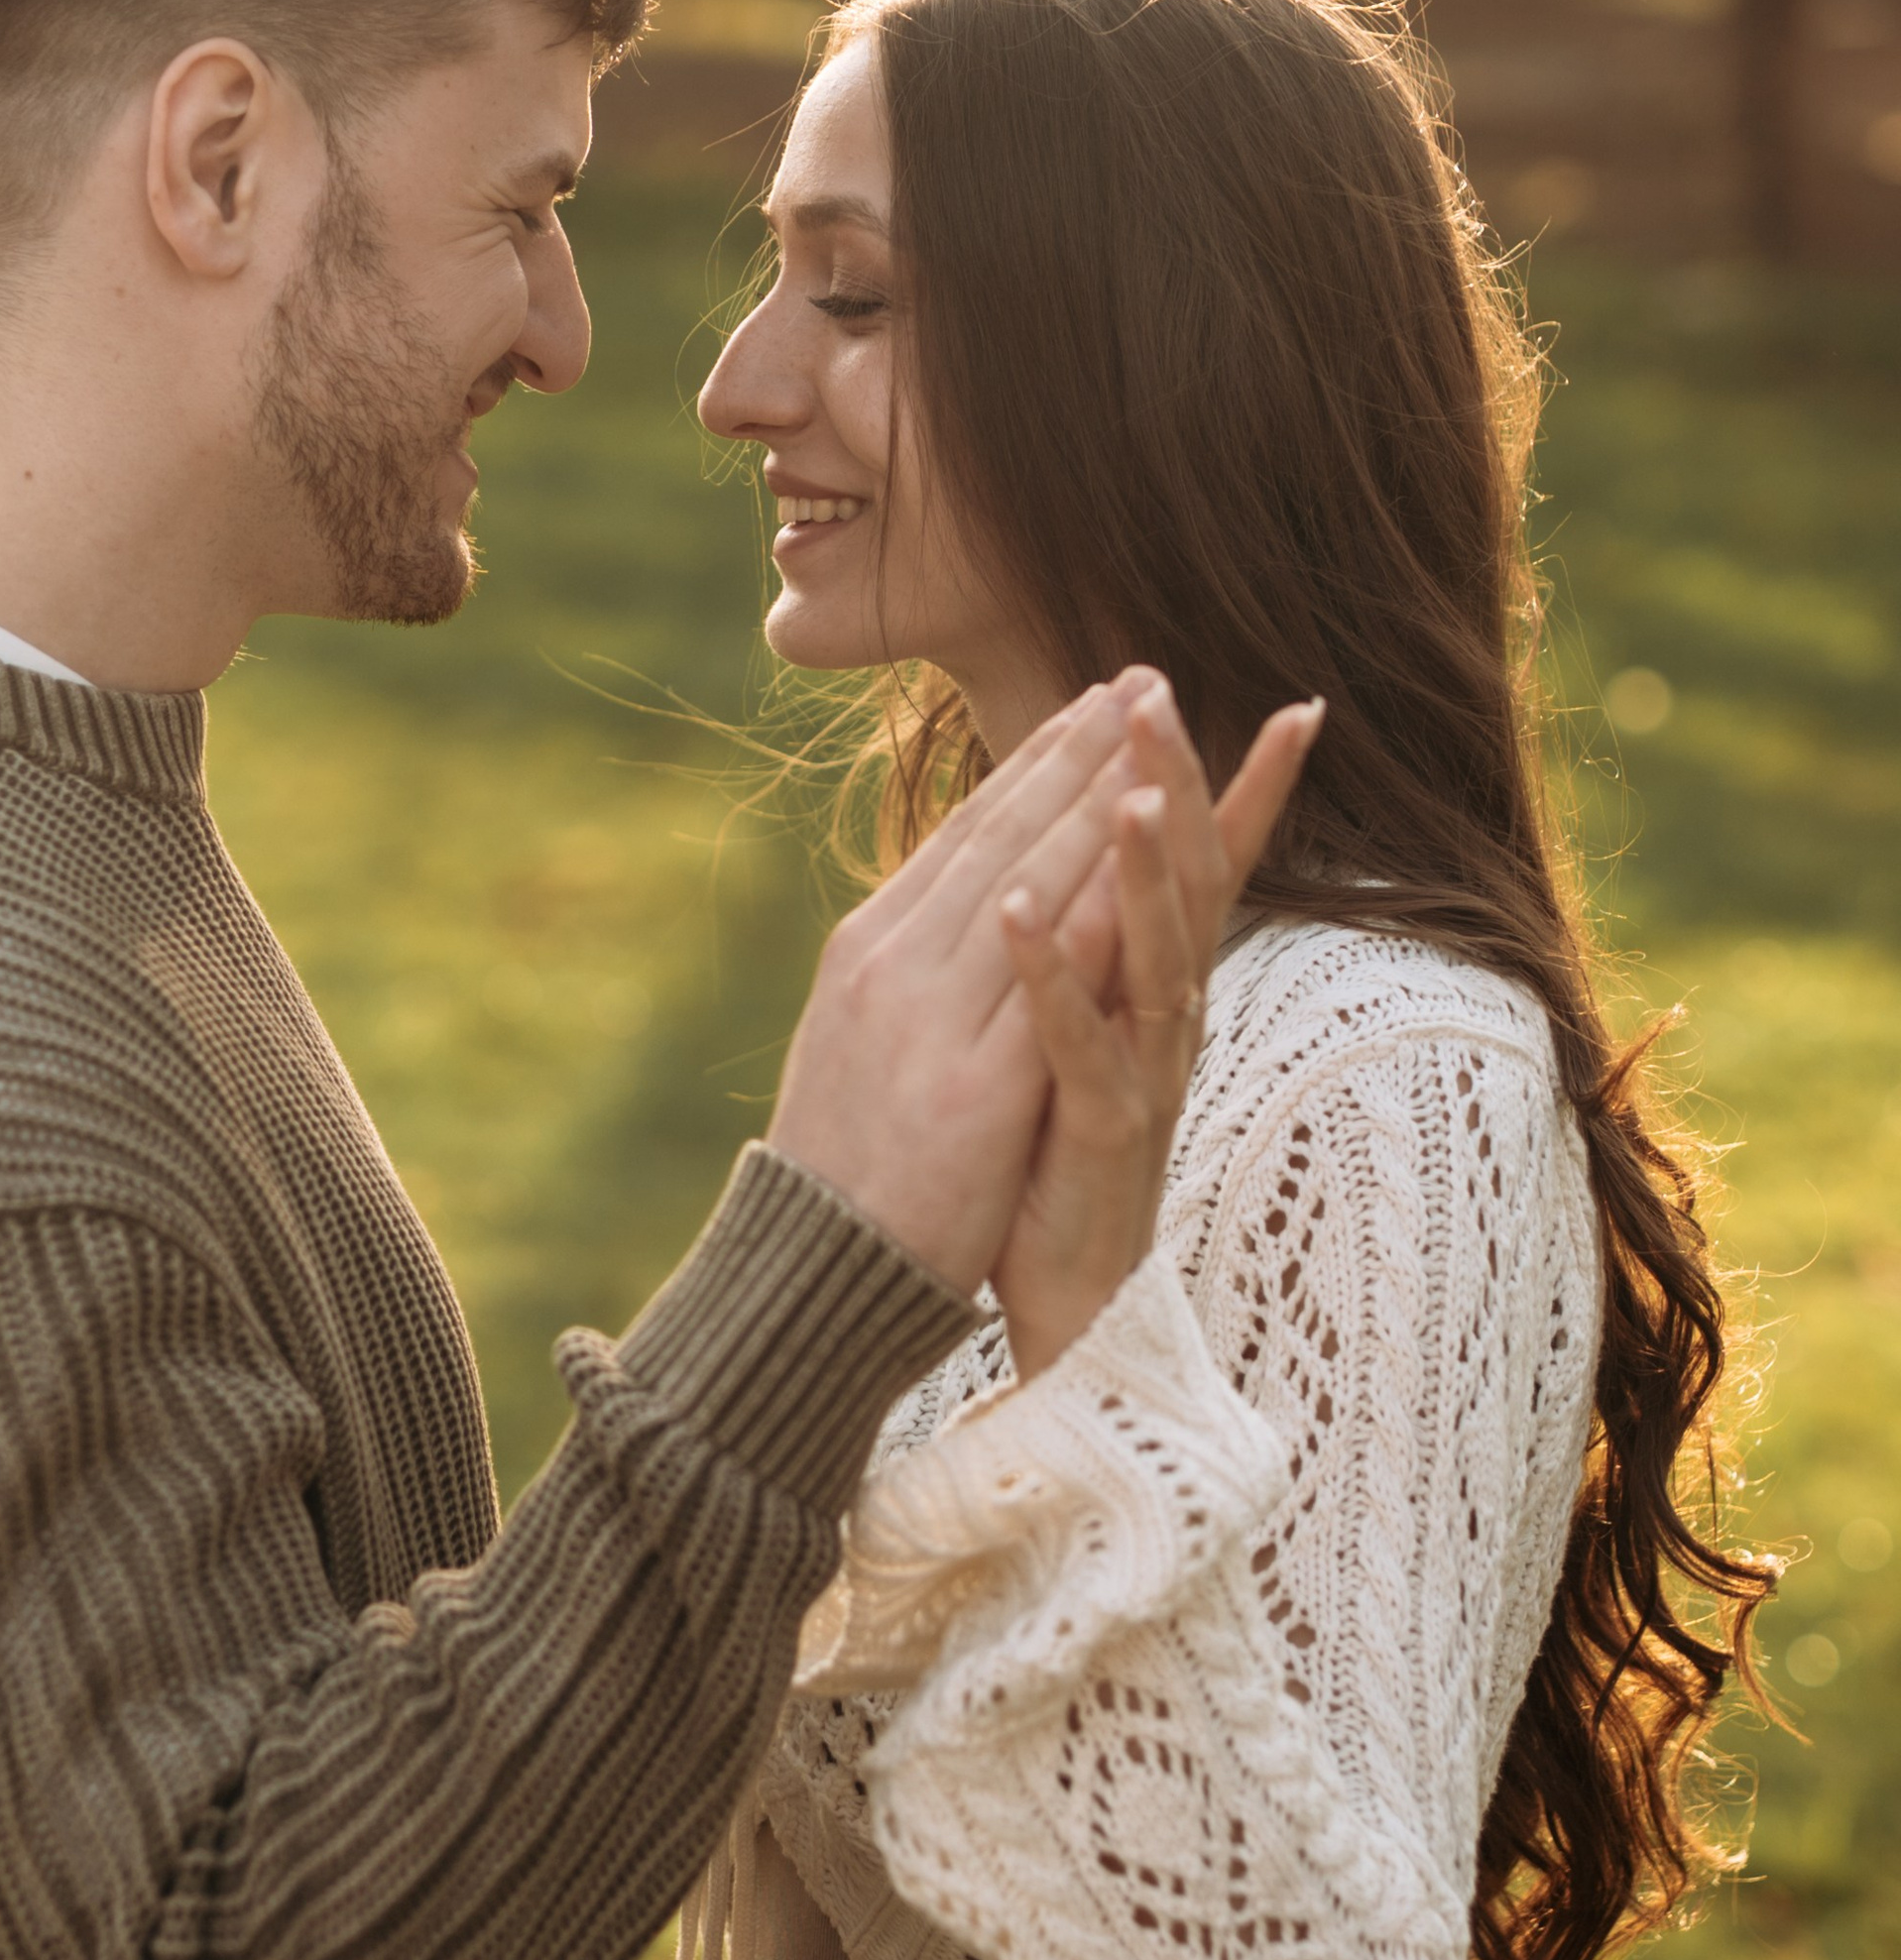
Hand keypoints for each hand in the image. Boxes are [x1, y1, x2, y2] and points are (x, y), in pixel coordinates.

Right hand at [766, 675, 1157, 1291]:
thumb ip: (910, 970)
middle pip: (1002, 837)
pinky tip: (1135, 873)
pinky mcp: (971, 1095)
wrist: (803, 1278)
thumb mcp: (862, 1039)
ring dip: (1097, 807)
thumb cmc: (842, 1170)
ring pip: (1026, 892)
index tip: (1094, 702)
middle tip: (1144, 680)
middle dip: (1081, 753)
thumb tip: (955, 912)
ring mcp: (928, 1025)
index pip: (967, 833)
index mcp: (869, 949)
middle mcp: (893, 965)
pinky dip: (1086, 924)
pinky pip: (1041, 994)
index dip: (1037, 761)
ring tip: (1156, 737)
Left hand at [990, 682, 1324, 1375]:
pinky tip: (1016, 908)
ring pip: (1154, 955)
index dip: (1245, 785)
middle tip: (1157, 688)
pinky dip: (1048, 969)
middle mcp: (1171, 1020)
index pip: (1211, 865)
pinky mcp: (1101, 1131)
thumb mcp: (1094, 1027)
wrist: (1064, 1296)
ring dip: (1137, 867)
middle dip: (1175, 783)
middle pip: (1185, 884)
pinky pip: (1074, 1040)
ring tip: (1125, 786)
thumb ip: (1111, 945)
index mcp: (1164, 987)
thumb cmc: (1067, 1151)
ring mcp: (1145, 1074)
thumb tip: (1111, 849)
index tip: (1296, 701)